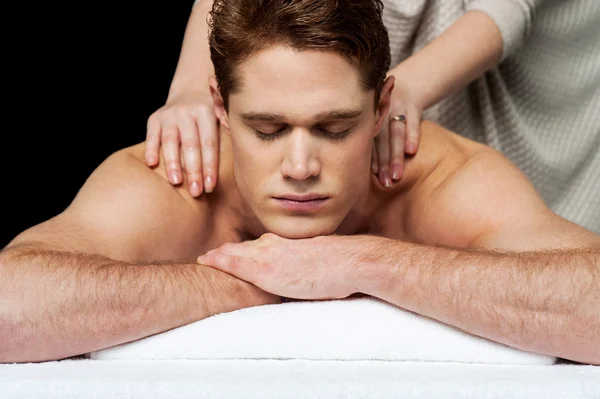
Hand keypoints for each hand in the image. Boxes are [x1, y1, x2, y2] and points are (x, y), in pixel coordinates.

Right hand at [145, 90, 218, 196]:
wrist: (189, 92)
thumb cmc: (210, 114)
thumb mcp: (221, 115)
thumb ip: (227, 130)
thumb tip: (240, 148)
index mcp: (206, 113)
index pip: (209, 144)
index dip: (210, 166)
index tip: (210, 186)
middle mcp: (186, 112)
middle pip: (191, 145)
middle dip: (193, 170)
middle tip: (196, 192)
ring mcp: (169, 115)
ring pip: (170, 141)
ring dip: (173, 163)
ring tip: (175, 182)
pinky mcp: (154, 119)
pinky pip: (152, 136)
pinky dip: (151, 149)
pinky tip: (152, 164)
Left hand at [197, 233, 384, 299]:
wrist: (348, 261)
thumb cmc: (340, 264)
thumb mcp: (317, 261)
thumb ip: (304, 265)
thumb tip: (305, 275)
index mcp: (286, 244)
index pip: (258, 246)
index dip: (243, 251)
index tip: (232, 254)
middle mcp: (273, 245)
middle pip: (242, 249)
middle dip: (225, 253)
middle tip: (208, 257)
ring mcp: (268, 256)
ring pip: (235, 253)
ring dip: (218, 256)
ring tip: (204, 259)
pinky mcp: (266, 270)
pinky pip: (234, 264)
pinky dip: (218, 261)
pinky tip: (205, 260)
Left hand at [372, 82, 422, 186]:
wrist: (412, 82)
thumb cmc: (389, 111)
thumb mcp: (377, 118)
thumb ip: (371, 139)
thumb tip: (357, 171)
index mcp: (369, 118)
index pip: (368, 142)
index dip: (370, 159)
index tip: (371, 177)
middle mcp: (380, 112)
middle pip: (380, 141)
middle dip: (382, 164)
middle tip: (385, 184)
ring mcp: (396, 107)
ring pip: (395, 133)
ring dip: (396, 156)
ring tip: (397, 175)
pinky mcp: (413, 104)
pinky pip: (412, 121)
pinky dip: (412, 136)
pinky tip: (411, 152)